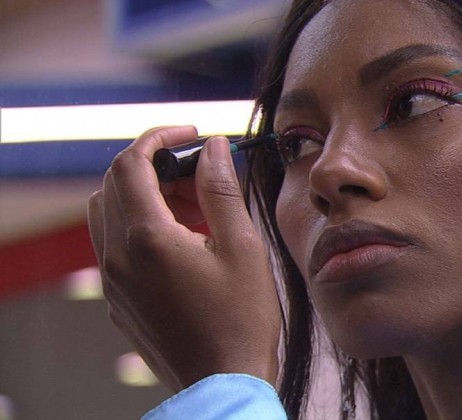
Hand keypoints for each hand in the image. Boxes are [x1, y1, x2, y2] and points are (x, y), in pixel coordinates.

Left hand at [88, 126, 280, 390]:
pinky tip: (182, 240)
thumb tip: (212, 147)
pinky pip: (113, 244)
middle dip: (155, 165)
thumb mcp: (242, 246)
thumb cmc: (241, 318)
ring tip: (194, 208)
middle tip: (199, 173)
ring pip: (108, 212)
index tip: (190, 133)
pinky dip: (139, 224)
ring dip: (145, 194)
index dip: (159, 137)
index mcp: (146, 238)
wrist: (223, 381)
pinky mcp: (117, 299)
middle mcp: (117, 256)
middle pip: (115, 183)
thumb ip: (221, 189)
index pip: (132, 163)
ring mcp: (113, 281)